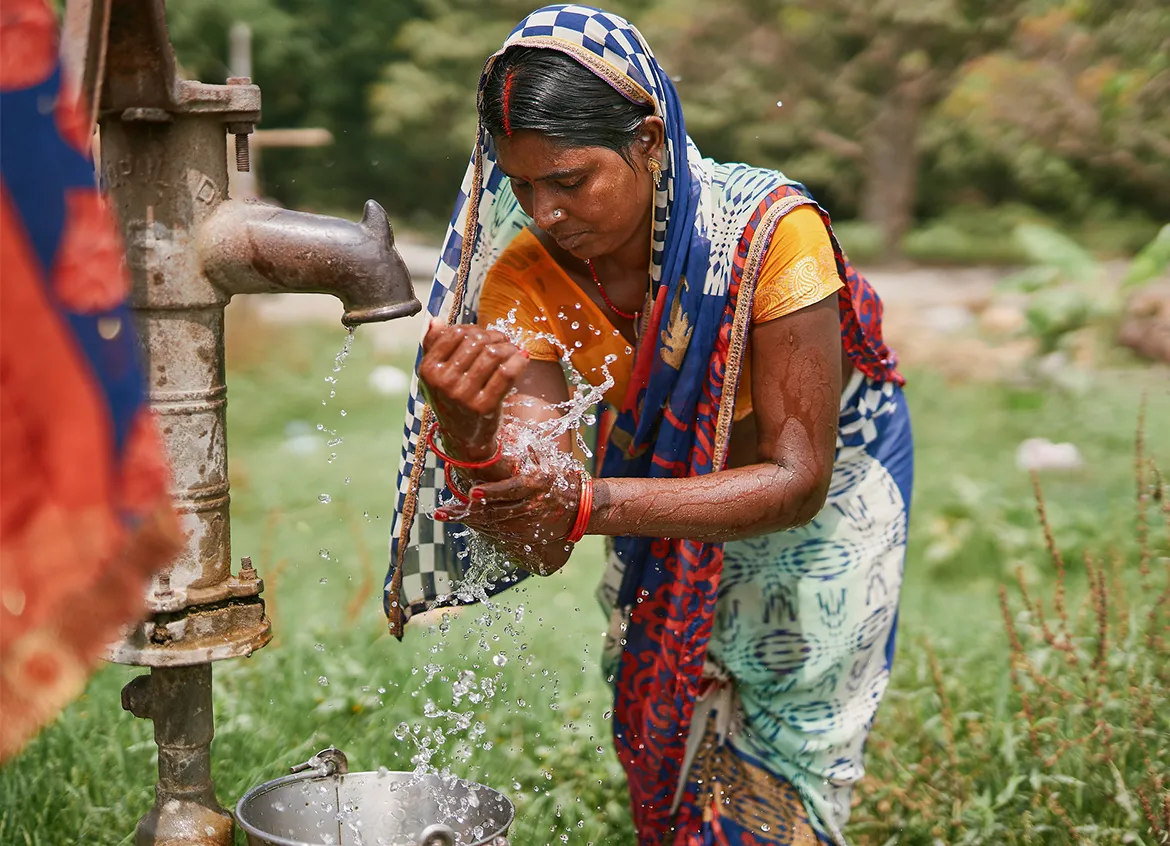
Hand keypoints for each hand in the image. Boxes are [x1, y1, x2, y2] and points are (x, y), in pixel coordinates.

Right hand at [418, 321, 528, 461]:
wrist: (463, 437)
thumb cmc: (451, 399)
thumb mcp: (435, 374)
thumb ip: (433, 346)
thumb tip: (435, 320)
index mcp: (428, 370)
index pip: (456, 334)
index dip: (475, 329)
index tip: (484, 334)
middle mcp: (443, 383)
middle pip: (477, 341)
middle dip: (495, 336)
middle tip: (503, 341)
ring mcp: (463, 396)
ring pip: (493, 354)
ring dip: (508, 347)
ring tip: (512, 350)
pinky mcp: (484, 407)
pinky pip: (507, 372)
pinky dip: (518, 360)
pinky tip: (522, 358)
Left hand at [438, 450, 582, 565]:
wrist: (581, 508)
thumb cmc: (562, 479)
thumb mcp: (549, 461)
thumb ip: (529, 450)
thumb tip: (509, 431)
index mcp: (537, 484)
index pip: (510, 489)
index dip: (490, 492)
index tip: (471, 492)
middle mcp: (532, 505)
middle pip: (495, 511)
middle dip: (467, 512)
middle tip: (443, 511)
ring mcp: (528, 523)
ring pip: (494, 524)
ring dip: (469, 521)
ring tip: (448, 515)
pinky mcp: (527, 536)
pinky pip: (500, 534)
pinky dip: (482, 528)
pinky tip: (466, 522)